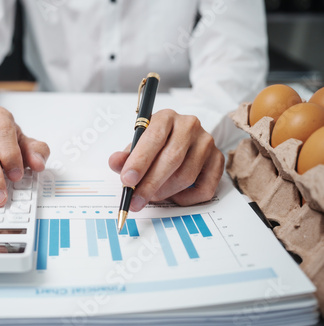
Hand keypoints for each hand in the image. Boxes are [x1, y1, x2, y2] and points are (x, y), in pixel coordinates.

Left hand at [108, 109, 223, 210]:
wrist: (182, 140)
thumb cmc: (155, 144)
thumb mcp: (137, 145)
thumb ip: (125, 156)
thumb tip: (115, 162)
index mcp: (166, 117)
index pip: (154, 138)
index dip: (140, 161)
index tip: (127, 180)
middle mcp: (189, 126)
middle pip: (172, 159)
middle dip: (150, 184)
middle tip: (135, 201)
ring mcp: (206, 142)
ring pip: (186, 176)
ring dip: (165, 192)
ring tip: (152, 196)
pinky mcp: (218, 160)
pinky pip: (204, 188)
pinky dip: (185, 199)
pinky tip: (173, 195)